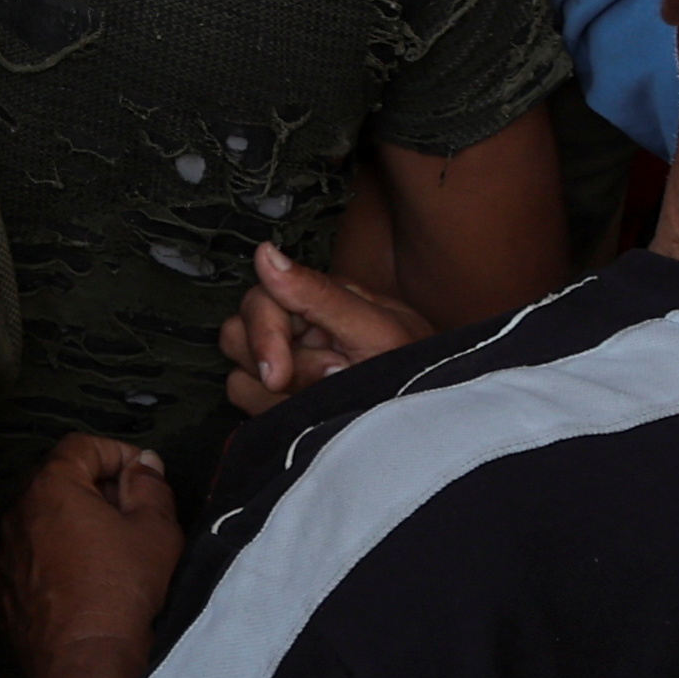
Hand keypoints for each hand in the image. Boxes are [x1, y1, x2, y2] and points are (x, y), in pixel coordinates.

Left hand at [0, 433, 182, 677]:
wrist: (85, 661)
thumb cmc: (123, 588)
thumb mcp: (155, 531)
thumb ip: (150, 487)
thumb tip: (144, 464)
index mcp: (50, 487)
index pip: (81, 445)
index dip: (118, 452)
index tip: (145, 475)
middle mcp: (17, 513)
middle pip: (57, 480)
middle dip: (96, 486)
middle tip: (133, 510)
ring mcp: (5, 553)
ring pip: (43, 520)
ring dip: (74, 522)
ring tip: (111, 547)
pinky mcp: (4, 590)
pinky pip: (32, 556)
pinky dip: (57, 556)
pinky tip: (85, 579)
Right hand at [218, 241, 432, 414]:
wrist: (441, 424)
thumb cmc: (420, 372)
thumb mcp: (377, 331)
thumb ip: (317, 294)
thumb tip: (265, 253)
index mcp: (318, 300)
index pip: (258, 303)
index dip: (264, 339)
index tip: (280, 376)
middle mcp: (298, 330)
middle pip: (237, 336)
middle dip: (277, 368)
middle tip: (328, 381)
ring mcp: (291, 369)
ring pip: (240, 377)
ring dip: (281, 399)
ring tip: (332, 401)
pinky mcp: (287, 405)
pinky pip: (251, 409)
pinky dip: (278, 418)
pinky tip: (317, 419)